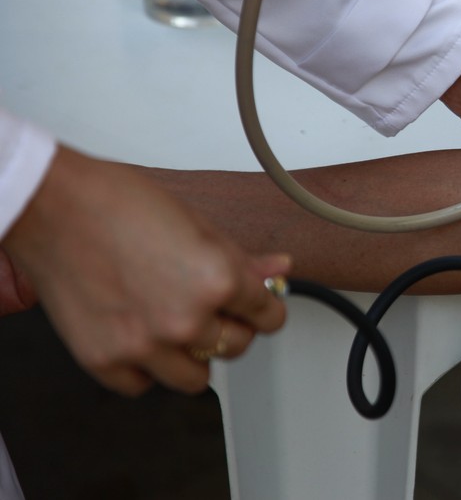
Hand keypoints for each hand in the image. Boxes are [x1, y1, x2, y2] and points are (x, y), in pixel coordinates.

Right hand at [1, 147, 288, 396]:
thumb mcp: (197, 224)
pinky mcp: (105, 361)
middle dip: (230, 327)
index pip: (269, 317)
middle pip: (237, 346)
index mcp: (217, 280)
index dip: (266, 307)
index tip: (259, 307)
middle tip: (211, 307)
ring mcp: (144, 346)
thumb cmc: (118, 204)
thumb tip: (277, 270)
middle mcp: (185, 319)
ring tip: (176, 323)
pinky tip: (142, 336)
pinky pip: (144, 385)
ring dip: (193, 355)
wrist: (53, 207)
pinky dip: (146, 368)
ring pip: (196, 378)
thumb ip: (242, 258)